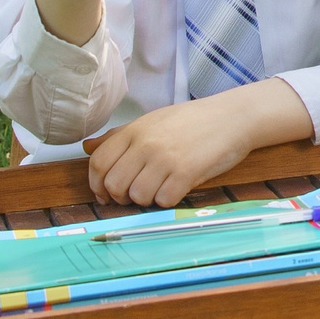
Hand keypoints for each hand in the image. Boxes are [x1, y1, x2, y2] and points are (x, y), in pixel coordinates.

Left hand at [88, 78, 316, 206]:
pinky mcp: (186, 172)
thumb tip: (86, 147)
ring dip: (146, 201)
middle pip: (114, 184)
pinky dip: (167, 201)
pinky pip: (163, 200)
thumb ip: (118, 136)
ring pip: (137, 196)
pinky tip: (176, 189)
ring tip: (160, 189)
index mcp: (134, 130)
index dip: (96, 184)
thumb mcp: (151, 122)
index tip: (105, 193)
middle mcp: (146, 144)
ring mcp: (165, 158)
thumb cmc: (192, 120)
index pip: (98, 163)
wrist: (232, 117)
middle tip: (135, 195)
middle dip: (120, 198)